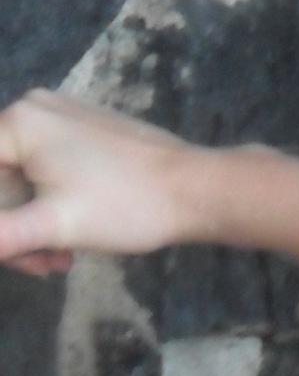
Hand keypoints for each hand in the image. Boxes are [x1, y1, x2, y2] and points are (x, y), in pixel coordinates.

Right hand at [0, 92, 203, 275]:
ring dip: (33, 225)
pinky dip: (52, 207)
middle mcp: (35, 110)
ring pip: (21, 181)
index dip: (0, 219)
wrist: (200, 191)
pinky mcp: (86, 133)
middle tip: (42, 265)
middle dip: (12, 230)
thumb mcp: (50, 226)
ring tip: (60, 259)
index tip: (18, 246)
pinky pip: (47, 171)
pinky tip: (72, 238)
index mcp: (18, 124)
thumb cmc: (128, 205)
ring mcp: (63, 118)